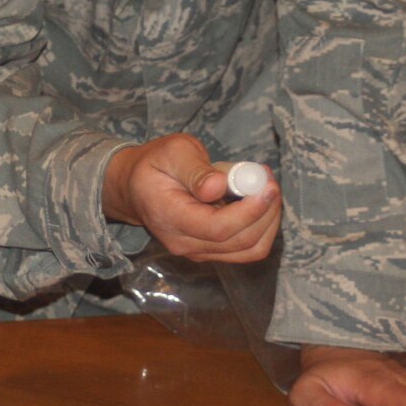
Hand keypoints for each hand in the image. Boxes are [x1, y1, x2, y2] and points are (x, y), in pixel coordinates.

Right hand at [102, 134, 278, 262]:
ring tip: (265, 186)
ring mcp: (198, 252)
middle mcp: (184, 244)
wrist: (137, 188)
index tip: (268, 186)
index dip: (249, 211)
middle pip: (240, 242)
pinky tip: (258, 199)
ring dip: (268, 219)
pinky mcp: (211, 251)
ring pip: (249, 249)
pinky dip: (262, 225)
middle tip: (268, 178)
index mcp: (170, 218)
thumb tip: (218, 187)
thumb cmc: (156, 165)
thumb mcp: (172, 153)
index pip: (217, 228)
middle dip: (265, 211)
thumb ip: (194, 170)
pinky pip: (247, 247)